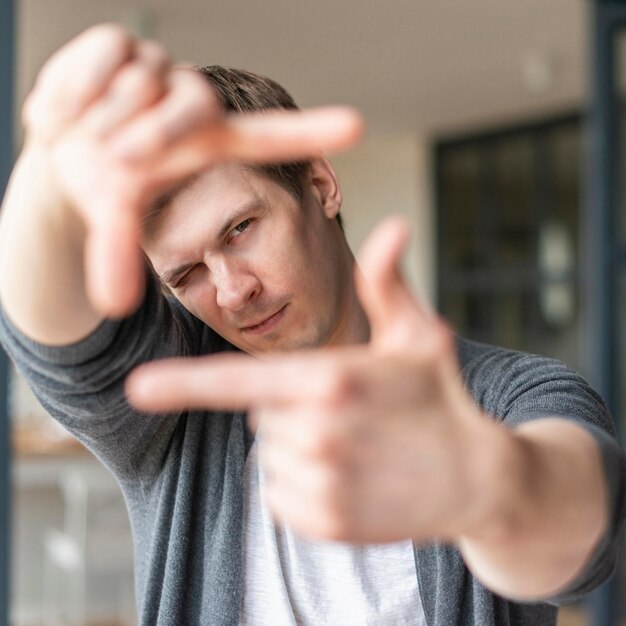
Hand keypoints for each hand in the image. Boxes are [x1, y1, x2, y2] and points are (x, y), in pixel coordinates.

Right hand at [23, 24, 362, 316]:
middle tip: (118, 157)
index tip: (357, 128)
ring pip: (133, 88)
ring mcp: (162, 72)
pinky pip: (101, 57)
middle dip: (148, 135)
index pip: (269, 137)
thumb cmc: (109, 187)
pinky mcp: (119, 44)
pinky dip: (75, 88)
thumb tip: (111, 304)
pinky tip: (71, 111)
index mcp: (210, 145)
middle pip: (186, 110)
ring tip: (92, 138)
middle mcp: (193, 104)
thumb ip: (117, 256)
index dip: (312, 132)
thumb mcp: (117, 221)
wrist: (61, 146)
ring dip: (101, 122)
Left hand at [126, 217, 506, 542]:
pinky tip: (350, 475)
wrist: (478, 477)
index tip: (139, 388)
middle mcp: (320, 434)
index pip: (243, 382)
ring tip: (353, 443)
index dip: (185, 384)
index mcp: (334, 380)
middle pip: (261, 415)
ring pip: (270, 456)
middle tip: (346, 410)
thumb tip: (393, 227)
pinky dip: (303, 483)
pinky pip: (281, 496)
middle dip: (291, 407)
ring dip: (298, 446)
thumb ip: (389, 284)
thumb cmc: (442, 396)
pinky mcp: (326, 523)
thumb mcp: (420, 335)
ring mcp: (323, 484)